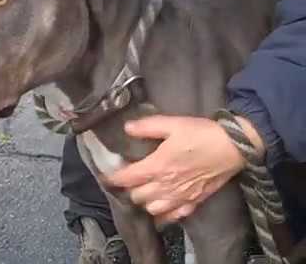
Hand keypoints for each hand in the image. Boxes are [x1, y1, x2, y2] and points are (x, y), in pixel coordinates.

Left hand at [108, 115, 263, 224]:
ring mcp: (181, 196)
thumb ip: (147, 127)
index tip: (107, 176)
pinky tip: (162, 206)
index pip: (127, 178)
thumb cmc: (202, 134)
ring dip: (145, 201)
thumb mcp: (173, 124)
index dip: (114, 178)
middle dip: (129, 188)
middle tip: (130, 178)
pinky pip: (173, 216)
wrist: (234, 147)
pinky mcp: (194, 202)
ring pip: (152, 209)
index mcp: (158, 165)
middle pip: (137, 196)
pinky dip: (164, 214)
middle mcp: (166, 185)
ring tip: (145, 191)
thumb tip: (127, 128)